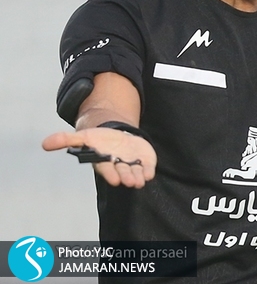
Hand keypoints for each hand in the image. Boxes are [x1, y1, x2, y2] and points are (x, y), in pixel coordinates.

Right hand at [42, 128, 156, 188]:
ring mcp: (132, 163)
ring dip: (138, 177)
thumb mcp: (84, 136)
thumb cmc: (100, 140)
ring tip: (141, 181)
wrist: (118, 136)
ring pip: (136, 173)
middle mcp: (118, 165)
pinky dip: (149, 170)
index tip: (114, 180)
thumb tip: (44, 144)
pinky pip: (148, 167)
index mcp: (104, 161)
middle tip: (131, 182)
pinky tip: (150, 174)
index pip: (107, 169)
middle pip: (122, 172)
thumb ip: (66, 140)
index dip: (110, 174)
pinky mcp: (144, 161)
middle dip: (126, 177)